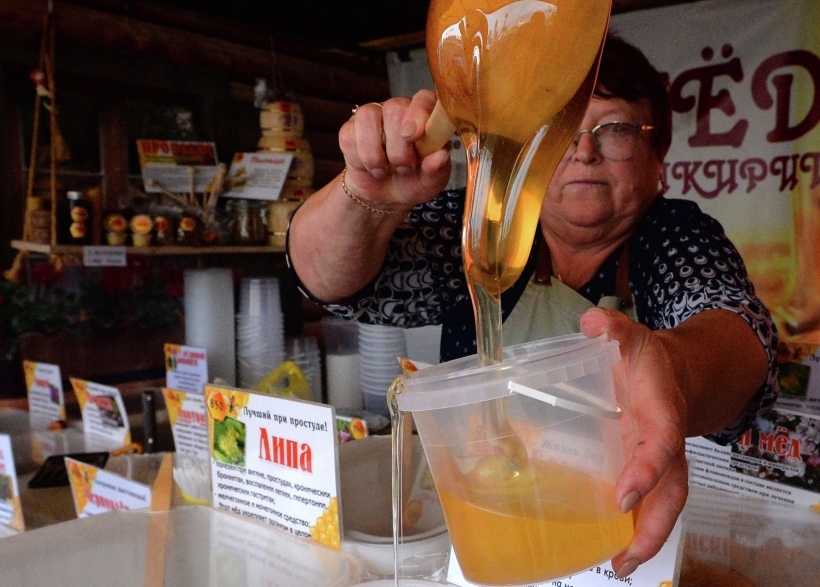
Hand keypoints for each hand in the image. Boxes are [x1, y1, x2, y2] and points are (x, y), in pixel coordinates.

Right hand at [339, 89, 451, 209]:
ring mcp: (373, 116)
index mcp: (425, 117)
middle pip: (394, 108)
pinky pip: (349, 136)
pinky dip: (358, 159)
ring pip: (367, 117)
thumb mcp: (431, 183)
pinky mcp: (351, 129)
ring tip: (383, 172)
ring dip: (374, 152)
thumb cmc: (414, 181)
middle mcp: (399, 110)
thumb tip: (441, 156)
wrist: (385, 195)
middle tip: (404, 168)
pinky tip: (369, 169)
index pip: (424, 99)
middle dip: (397, 145)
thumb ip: (437, 170)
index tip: (415, 136)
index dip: (419, 113)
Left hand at [579, 307, 689, 577]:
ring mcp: (659, 463)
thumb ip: (613, 329)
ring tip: (619, 565)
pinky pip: (646, 504)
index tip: (623, 496)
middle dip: (653, 526)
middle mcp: (664, 445)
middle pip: (671, 493)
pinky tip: (610, 547)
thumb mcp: (631, 338)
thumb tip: (593, 323)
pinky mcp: (647, 471)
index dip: (646, 471)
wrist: (673, 372)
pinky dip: (632, 528)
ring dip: (644, 538)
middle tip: (625, 557)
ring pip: (663, 506)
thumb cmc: (647, 360)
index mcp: (661, 413)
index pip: (661, 446)